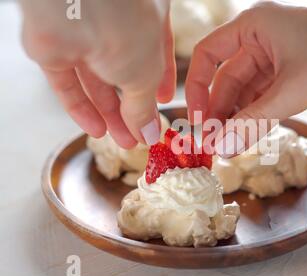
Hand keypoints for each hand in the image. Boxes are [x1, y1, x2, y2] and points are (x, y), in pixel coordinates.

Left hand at [20, 0, 175, 147]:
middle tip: (141, 135)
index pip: (157, 53)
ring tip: (125, 141)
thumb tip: (148, 133)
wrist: (78, 5)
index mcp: (147, 18)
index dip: (161, 82)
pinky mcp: (53, 48)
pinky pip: (68, 84)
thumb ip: (145, 107)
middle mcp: (116, 25)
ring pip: (95, 82)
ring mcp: (82, 36)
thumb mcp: (147, 75)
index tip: (164, 104)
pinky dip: (81, 109)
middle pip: (124, 73)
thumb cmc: (126, 27)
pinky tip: (97, 129)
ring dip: (110, 114)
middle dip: (133, 108)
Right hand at [185, 1, 306, 156]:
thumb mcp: (293, 89)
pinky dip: (256, 117)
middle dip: (219, 112)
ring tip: (229, 147)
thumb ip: (254, 120)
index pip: (208, 55)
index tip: (197, 120)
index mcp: (254, 26)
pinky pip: (265, 99)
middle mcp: (261, 40)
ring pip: (246, 92)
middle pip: (226, 78)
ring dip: (238, 118)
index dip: (197, 88)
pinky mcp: (293, 75)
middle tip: (213, 144)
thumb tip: (221, 147)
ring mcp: (278, 58)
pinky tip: (248, 137)